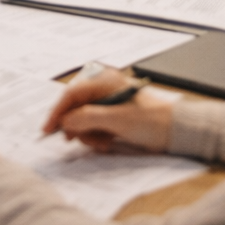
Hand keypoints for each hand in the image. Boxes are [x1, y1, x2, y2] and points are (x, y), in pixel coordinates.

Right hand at [42, 71, 174, 153]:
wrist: (177, 130)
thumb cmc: (151, 120)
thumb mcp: (116, 120)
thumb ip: (87, 118)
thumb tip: (65, 121)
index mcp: (103, 81)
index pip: (71, 94)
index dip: (57, 112)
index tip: (48, 130)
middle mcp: (103, 89)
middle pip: (75, 108)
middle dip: (78, 127)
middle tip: (84, 141)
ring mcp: (108, 102)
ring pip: (84, 120)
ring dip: (90, 135)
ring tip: (105, 143)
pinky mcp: (114, 116)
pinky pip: (95, 126)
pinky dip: (98, 136)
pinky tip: (109, 142)